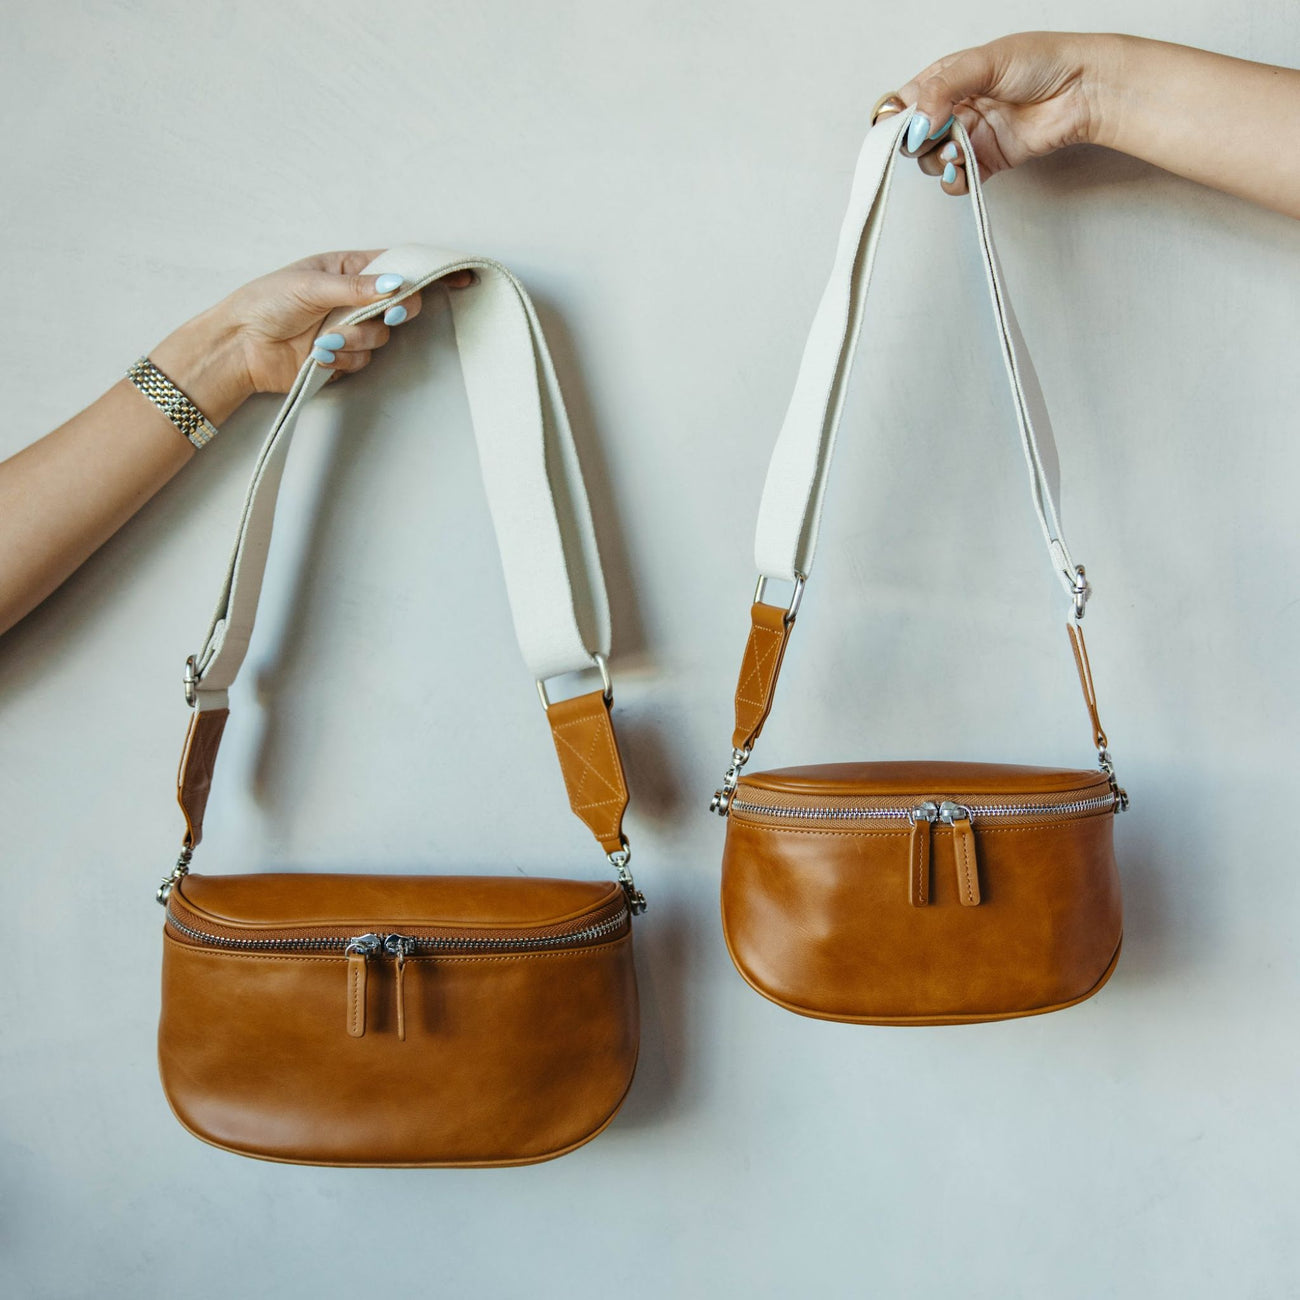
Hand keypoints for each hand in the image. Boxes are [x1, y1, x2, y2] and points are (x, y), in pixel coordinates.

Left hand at [150, 251, 471, 425]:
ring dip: (355, 338)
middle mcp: (354, 299)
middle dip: (390, 313)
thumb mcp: (310, 285)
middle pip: (399, 306)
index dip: (428, 272)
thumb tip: (393, 284)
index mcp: (347, 269)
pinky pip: (363, 361)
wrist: (240, 347)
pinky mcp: (344, 358)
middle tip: (384, 315)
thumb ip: (356, 288)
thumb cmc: (265, 303)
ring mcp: (351, 329)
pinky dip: (342, 359)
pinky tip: (317, 353)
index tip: (458, 277)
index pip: (397, 266)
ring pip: (382, 338)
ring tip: (323, 335)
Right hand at [896, 32, 1108, 194]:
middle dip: (918, 142)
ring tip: (957, 151)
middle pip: (913, 138)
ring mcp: (969, 137)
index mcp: (948, 79)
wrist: (1082, 91)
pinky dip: (953, 180)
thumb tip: (917, 122)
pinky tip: (962, 170)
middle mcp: (954, 110)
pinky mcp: (985, 162)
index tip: (903, 127)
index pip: (905, 104)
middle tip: (935, 135)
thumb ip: (944, 89)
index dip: (898, 119)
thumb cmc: (1042, 62)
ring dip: (938, 161)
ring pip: (931, 162)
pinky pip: (956, 180)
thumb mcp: (984, 61)